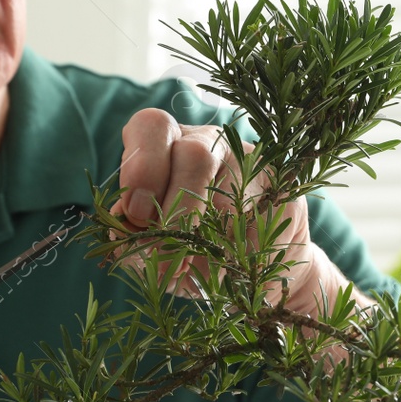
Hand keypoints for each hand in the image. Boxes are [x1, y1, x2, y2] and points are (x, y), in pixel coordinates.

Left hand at [110, 108, 339, 310]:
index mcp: (165, 148)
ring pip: (233, 183)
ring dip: (214, 232)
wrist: (252, 274)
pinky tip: (236, 261)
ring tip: (202, 268)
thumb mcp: (153, 255)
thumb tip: (118, 232)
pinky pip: (265, 209)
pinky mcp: (282, 184)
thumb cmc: (191, 258)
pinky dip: (246, 243)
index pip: (151, 126)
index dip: (142, 166)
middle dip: (179, 203)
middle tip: (171, 243)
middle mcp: (207, 143)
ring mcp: (250, 160)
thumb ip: (131, 241)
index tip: (137, 213)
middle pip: (194, 151)